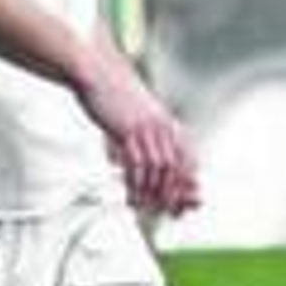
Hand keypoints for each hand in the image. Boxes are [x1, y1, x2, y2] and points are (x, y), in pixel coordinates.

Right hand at [78, 44, 201, 217]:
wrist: (96, 74)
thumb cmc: (113, 95)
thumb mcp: (136, 116)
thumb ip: (142, 137)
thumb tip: (131, 162)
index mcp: (168, 123)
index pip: (188, 159)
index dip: (189, 184)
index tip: (188, 204)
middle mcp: (163, 126)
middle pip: (176, 169)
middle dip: (174, 194)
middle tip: (167, 212)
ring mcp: (146, 129)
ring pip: (158, 170)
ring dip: (153, 193)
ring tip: (145, 207)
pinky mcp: (128, 131)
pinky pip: (137, 165)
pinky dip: (136, 186)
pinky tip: (131, 197)